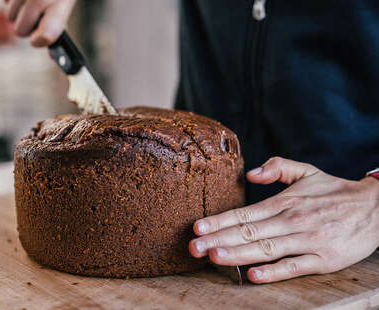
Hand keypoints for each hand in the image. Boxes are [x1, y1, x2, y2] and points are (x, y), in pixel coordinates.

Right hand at [4, 0, 75, 46]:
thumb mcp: (64, 4)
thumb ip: (58, 28)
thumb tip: (53, 57)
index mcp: (61, 3)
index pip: (48, 34)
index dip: (40, 41)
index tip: (38, 39)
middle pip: (21, 30)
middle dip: (26, 28)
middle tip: (34, 19)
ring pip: (9, 17)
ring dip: (17, 14)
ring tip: (28, 3)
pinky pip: (3, 1)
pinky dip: (10, 1)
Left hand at [189, 157, 378, 282]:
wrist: (375, 207)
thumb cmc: (334, 190)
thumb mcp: (306, 171)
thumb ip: (277, 167)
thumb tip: (250, 174)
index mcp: (285, 201)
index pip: (244, 213)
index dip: (219, 220)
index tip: (197, 227)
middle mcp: (292, 220)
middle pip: (248, 232)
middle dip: (218, 239)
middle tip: (193, 247)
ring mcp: (307, 240)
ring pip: (266, 249)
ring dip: (237, 254)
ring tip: (213, 257)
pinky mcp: (323, 259)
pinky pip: (294, 267)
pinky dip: (273, 272)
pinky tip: (252, 276)